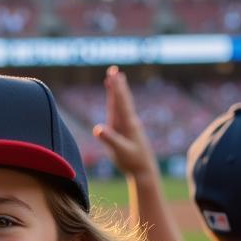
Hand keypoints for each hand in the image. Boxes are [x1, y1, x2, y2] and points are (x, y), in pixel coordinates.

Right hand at [92, 65, 157, 180]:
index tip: (113, 74)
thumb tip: (97, 129)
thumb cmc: (132, 161)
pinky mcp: (126, 131)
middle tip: (114, 70)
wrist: (144, 170)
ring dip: (118, 91)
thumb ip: (109, 139)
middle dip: (117, 84)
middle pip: (122, 99)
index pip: (120, 102)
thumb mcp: (119, 151)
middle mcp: (129, 121)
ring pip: (121, 105)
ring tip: (115, 79)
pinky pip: (120, 113)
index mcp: (128, 123)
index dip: (116, 88)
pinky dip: (117, 103)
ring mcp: (128, 126)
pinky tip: (115, 101)